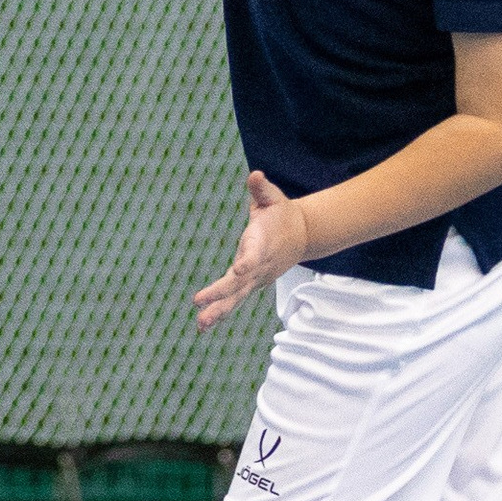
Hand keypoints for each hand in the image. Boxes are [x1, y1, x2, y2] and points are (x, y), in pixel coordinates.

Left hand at [193, 170, 307, 329]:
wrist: (302, 236)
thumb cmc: (282, 214)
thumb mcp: (274, 197)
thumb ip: (262, 189)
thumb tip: (255, 175)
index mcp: (263, 243)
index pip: (255, 255)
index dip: (247, 262)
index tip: (239, 269)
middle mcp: (259, 265)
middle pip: (240, 282)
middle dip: (220, 292)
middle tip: (199, 300)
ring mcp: (256, 278)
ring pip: (236, 297)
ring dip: (218, 311)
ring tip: (200, 325)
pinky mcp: (251, 284)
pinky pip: (234, 300)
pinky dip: (220, 312)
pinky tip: (203, 325)